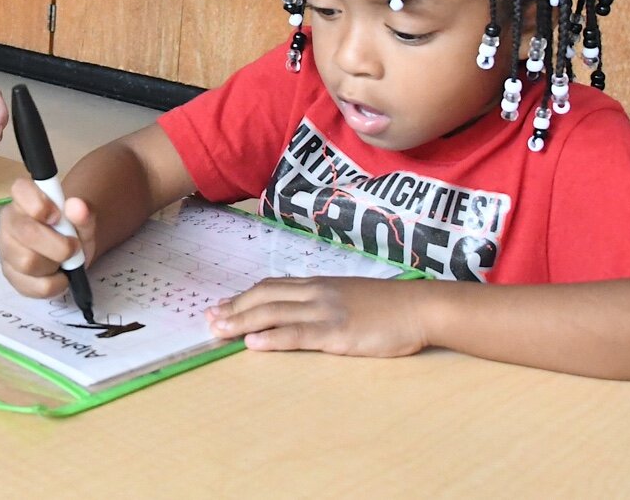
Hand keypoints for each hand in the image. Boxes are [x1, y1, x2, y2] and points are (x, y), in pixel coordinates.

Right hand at [0, 176, 96, 299]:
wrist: (69, 254)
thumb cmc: (71, 230)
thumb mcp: (84, 221)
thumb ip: (83, 213)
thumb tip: (77, 206)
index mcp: (24, 198)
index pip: (20, 189)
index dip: (39, 203)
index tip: (57, 217)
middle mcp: (9, 221)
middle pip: (26, 232)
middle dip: (58, 245)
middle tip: (73, 248)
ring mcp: (6, 249)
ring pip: (27, 262)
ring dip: (54, 265)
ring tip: (61, 261)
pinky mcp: (9, 275)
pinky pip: (31, 286)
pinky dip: (54, 285)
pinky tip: (58, 276)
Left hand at [208, 276, 429, 356]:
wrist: (421, 307)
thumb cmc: (389, 305)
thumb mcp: (350, 295)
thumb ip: (324, 299)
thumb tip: (299, 307)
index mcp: (318, 284)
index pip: (270, 287)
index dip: (242, 297)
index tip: (220, 305)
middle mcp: (316, 293)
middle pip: (264, 297)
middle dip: (234, 308)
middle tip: (209, 319)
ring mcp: (326, 311)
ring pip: (274, 313)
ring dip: (242, 322)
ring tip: (218, 330)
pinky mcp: (338, 332)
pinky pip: (299, 334)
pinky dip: (273, 338)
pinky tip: (253, 344)